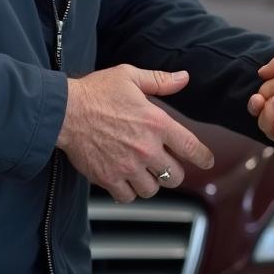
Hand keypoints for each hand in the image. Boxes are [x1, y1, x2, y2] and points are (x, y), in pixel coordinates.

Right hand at [57, 65, 213, 202]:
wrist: (65, 112)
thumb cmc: (96, 92)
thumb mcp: (130, 76)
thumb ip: (160, 81)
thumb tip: (183, 78)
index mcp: (156, 123)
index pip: (191, 146)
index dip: (203, 157)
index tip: (208, 161)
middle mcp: (146, 148)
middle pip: (175, 175)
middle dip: (174, 172)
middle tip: (165, 166)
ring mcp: (128, 166)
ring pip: (152, 189)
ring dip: (151, 183)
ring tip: (143, 172)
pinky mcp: (109, 179)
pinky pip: (128, 197)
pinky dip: (129, 192)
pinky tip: (125, 180)